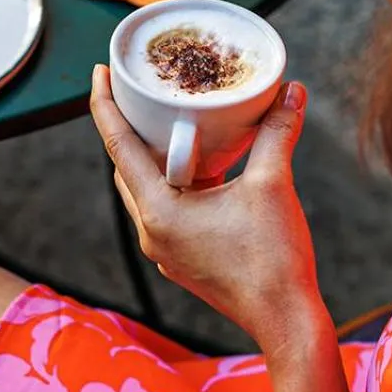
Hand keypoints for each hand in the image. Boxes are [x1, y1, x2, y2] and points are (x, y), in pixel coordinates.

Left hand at [90, 67, 329, 350]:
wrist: (285, 319)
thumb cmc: (273, 260)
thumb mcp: (273, 185)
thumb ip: (277, 133)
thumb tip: (291, 91)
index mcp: (159, 211)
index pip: (118, 147)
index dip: (104, 105)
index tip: (100, 72)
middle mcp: (151, 231)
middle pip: (125, 167)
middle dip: (128, 128)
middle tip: (137, 92)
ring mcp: (164, 250)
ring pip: (145, 190)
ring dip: (154, 156)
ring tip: (170, 123)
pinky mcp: (182, 259)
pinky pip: (165, 209)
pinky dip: (175, 181)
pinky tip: (201, 164)